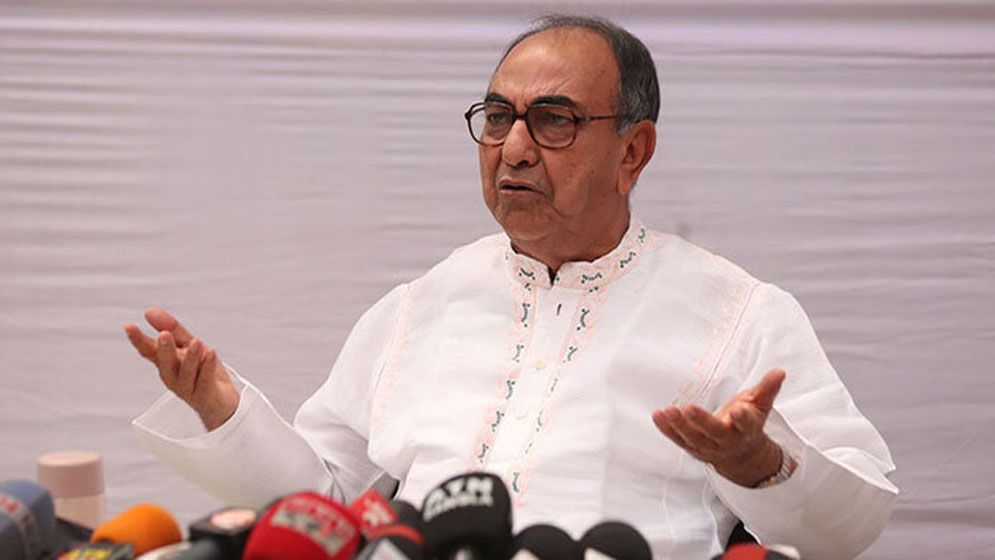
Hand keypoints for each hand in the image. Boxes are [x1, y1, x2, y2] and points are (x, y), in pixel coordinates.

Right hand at [124, 307, 238, 430]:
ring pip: (187, 374)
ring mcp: (188, 389)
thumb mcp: (189, 345)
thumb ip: (172, 328)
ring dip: (191, 358)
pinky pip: (206, 381)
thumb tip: (149, 311)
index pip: (149, 352)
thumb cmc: (202, 371)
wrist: (222, 402)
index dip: (139, 340)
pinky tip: (211, 354)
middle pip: (166, 365)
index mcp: (167, 364)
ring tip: (196, 342)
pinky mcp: (205, 396)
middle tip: (164, 334)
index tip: (129, 326)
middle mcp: (174, 377)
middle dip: (164, 350)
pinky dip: (208, 368)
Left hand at [652, 369, 788, 486]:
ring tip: (667, 411)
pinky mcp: (693, 448)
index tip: (738, 410)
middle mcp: (727, 441)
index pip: (746, 424)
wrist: (742, 456)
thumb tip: (779, 371)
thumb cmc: (747, 424)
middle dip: (702, 422)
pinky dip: (666, 429)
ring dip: (678, 425)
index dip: (743, 418)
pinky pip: (678, 440)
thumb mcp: (760, 406)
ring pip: (693, 438)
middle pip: (714, 433)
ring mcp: (708, 447)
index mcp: (746, 430)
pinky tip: (657, 416)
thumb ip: (767, 389)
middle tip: (689, 408)